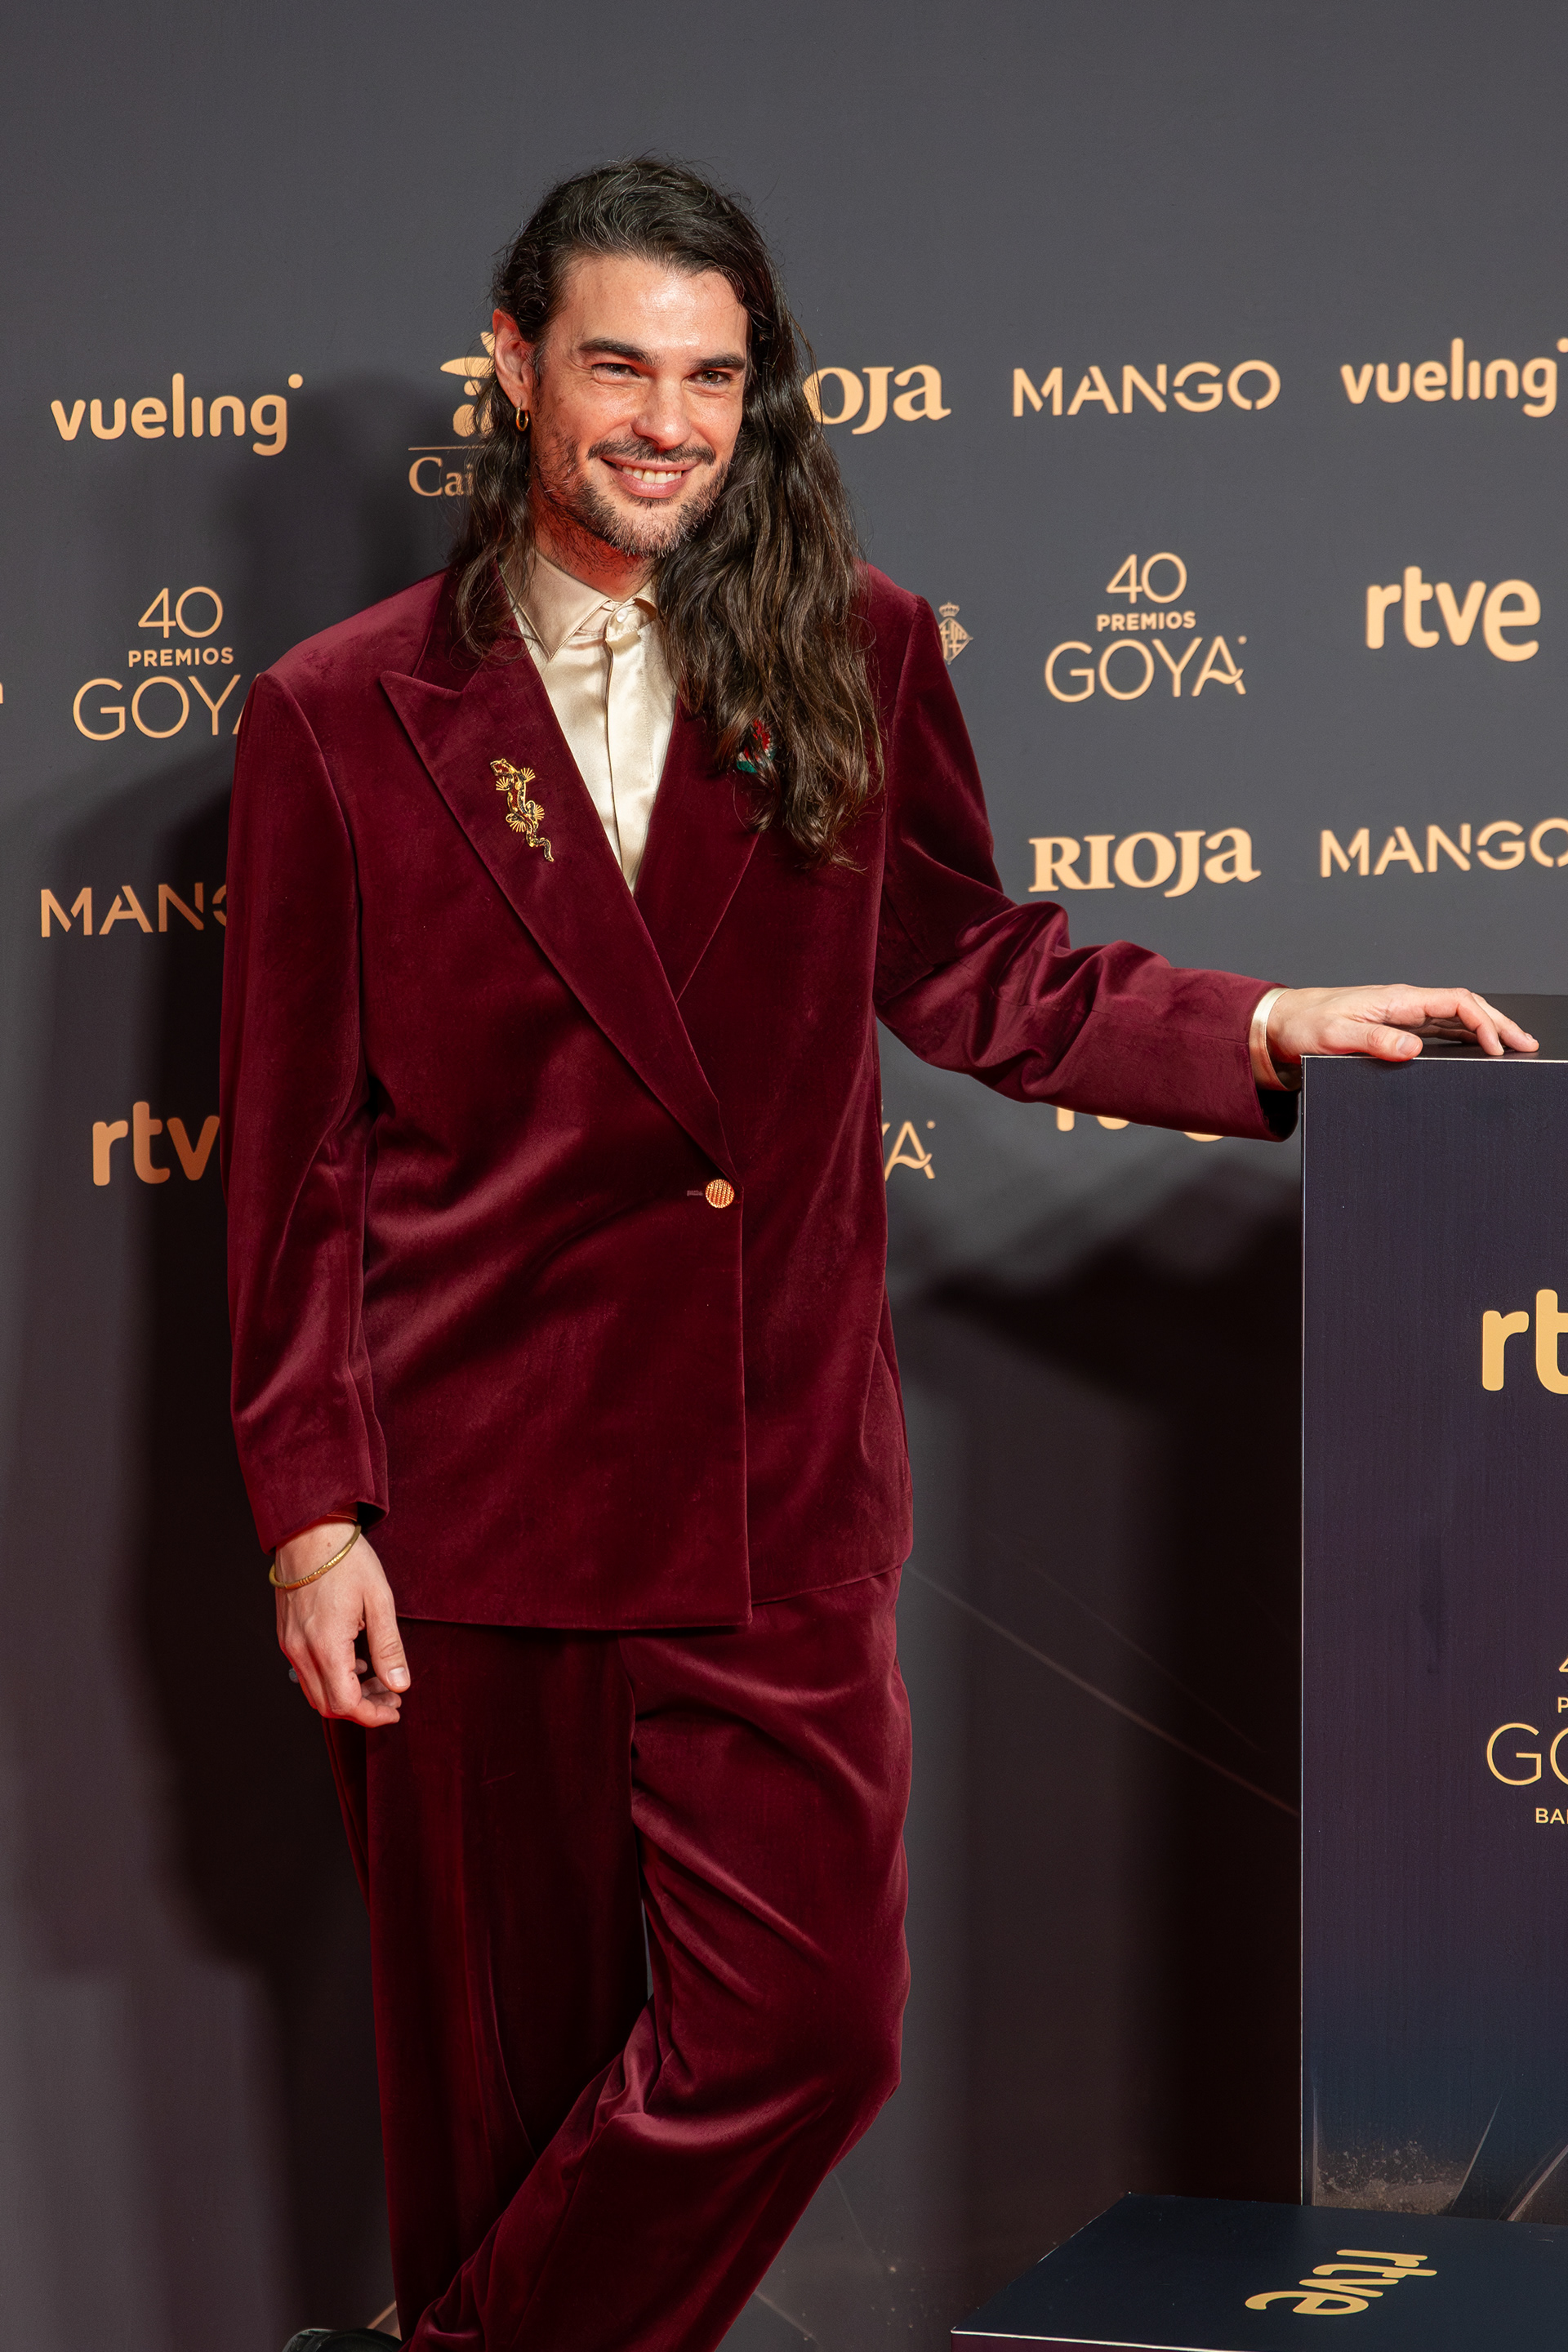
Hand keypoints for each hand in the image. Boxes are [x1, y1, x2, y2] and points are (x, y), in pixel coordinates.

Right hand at [274, 1519, 408, 1727]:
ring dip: (346, 1695)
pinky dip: (332, 1678)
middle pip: (328, 1705)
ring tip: (378, 1681)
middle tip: (390, 1699)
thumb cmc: (347, 1560)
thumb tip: (399, 1685)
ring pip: (315, 1691)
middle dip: (362, 1709)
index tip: (395, 1709)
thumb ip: (388, 1647)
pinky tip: (354, 1661)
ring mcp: (290, 1643)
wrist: (310, 1531)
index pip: (346, 1703)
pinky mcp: (288, 1635)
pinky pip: (307, 1672)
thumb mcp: (379, 1601)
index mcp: (325, 1645)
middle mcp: (302, 1650)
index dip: (372, 1715)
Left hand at [1268, 986, 1538, 1066]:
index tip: (1497, 1046)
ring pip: (1457, 1017)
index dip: (1483, 1022)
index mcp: (1397, 1000)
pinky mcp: (1396, 1026)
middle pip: (1466, 1008)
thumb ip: (1376, 1041)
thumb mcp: (1337, 1036)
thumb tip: (1413, 1048)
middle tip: (1526, 1044)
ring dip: (1486, 1030)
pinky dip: (1464, 1036)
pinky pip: (1440, 1028)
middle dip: (1499, 1024)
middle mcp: (1404, 1004)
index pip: (1456, 1002)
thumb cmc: (1306, 1025)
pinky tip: (1477, 1048)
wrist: (1283, 1022)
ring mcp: (1402, 1014)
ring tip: (1514, 1047)